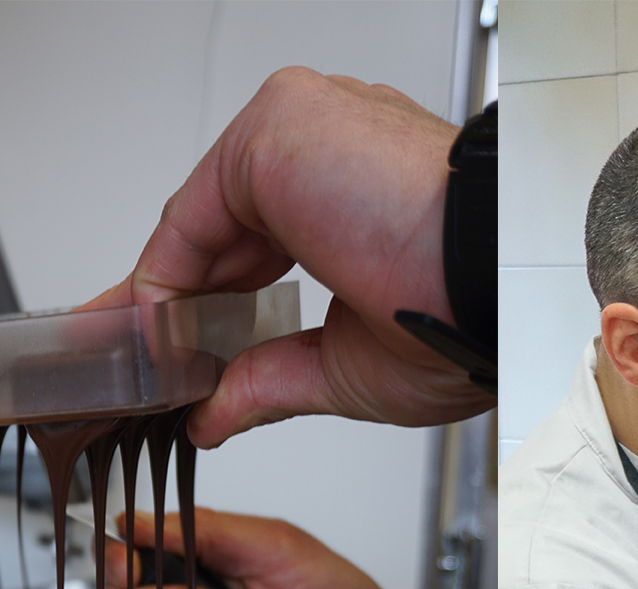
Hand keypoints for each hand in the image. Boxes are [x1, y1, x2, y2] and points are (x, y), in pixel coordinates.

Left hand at [85, 68, 489, 448]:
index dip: (207, 308)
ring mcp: (303, 127)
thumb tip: (213, 414)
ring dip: (167, 300)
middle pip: (222, 232)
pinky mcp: (275, 125)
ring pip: (204, 223)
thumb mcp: (351, 369)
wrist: (500, 288)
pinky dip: (166, 279)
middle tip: (137, 365)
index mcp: (360, 194)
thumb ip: (271, 380)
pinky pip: (195, 214)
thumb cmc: (469, 320)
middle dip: (176, 305)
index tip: (169, 356)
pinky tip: (155, 336)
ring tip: (139, 368)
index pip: (256, 247)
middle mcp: (331, 149)